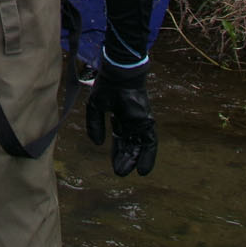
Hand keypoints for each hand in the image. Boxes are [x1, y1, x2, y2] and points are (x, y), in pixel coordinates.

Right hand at [85, 60, 157, 175]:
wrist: (120, 74)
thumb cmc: (108, 86)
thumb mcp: (95, 107)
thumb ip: (95, 124)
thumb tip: (97, 143)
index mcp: (120, 118)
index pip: (121, 140)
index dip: (118, 153)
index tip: (115, 166)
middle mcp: (132, 122)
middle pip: (131, 145)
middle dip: (126, 159)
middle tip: (120, 172)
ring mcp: (140, 122)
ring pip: (141, 145)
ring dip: (137, 160)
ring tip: (131, 172)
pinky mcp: (147, 122)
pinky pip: (150, 142)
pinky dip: (148, 156)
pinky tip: (144, 168)